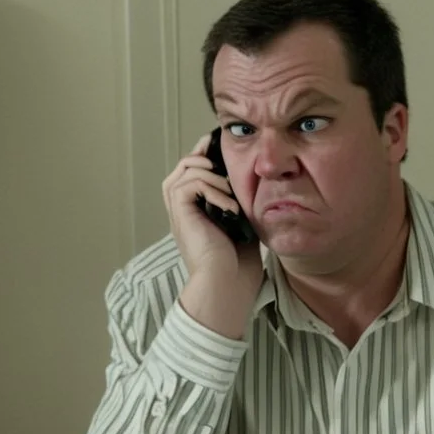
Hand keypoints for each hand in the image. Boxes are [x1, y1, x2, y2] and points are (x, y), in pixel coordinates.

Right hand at [162, 132, 262, 336]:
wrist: (228, 285)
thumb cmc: (238, 265)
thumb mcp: (244, 225)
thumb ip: (241, 203)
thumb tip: (253, 182)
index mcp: (196, 210)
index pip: (193, 171)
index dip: (206, 155)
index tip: (225, 148)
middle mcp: (184, 208)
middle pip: (184, 165)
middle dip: (206, 156)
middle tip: (225, 164)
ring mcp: (180, 212)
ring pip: (185, 170)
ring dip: (212, 175)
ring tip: (230, 193)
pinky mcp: (181, 215)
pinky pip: (190, 185)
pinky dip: (212, 190)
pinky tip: (229, 208)